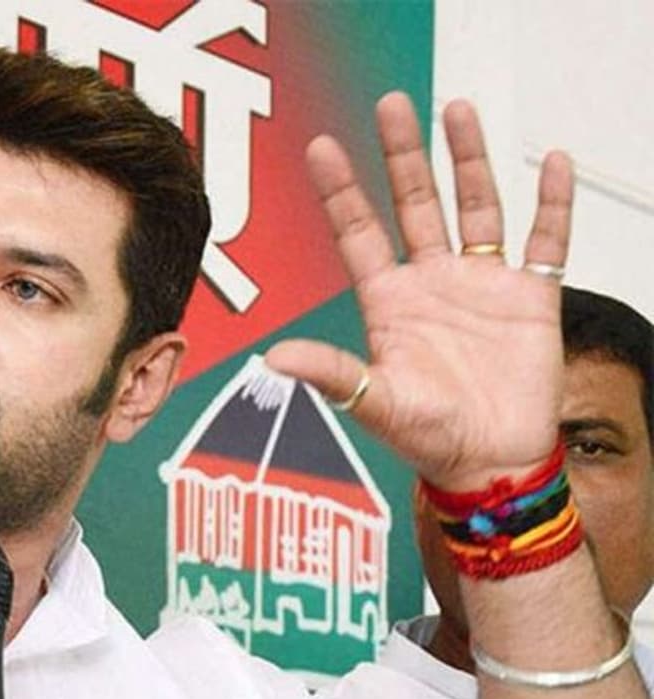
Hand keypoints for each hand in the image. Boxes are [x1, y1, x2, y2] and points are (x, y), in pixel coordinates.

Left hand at [265, 93, 573, 490]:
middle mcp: (432, 283)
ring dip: (469, 160)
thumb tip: (272, 357)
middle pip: (415, 203)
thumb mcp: (373, 403)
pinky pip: (546, 240)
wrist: (490, 464)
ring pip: (475, 207)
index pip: (358, 232)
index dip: (340, 190)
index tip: (320, 148)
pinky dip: (553, 203)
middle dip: (403, 155)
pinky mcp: (531, 298)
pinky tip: (553, 165)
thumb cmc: (430, 439)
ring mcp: (481, 286)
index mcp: (389, 302)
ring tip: (458, 111)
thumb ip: (329, 373)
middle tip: (391, 106)